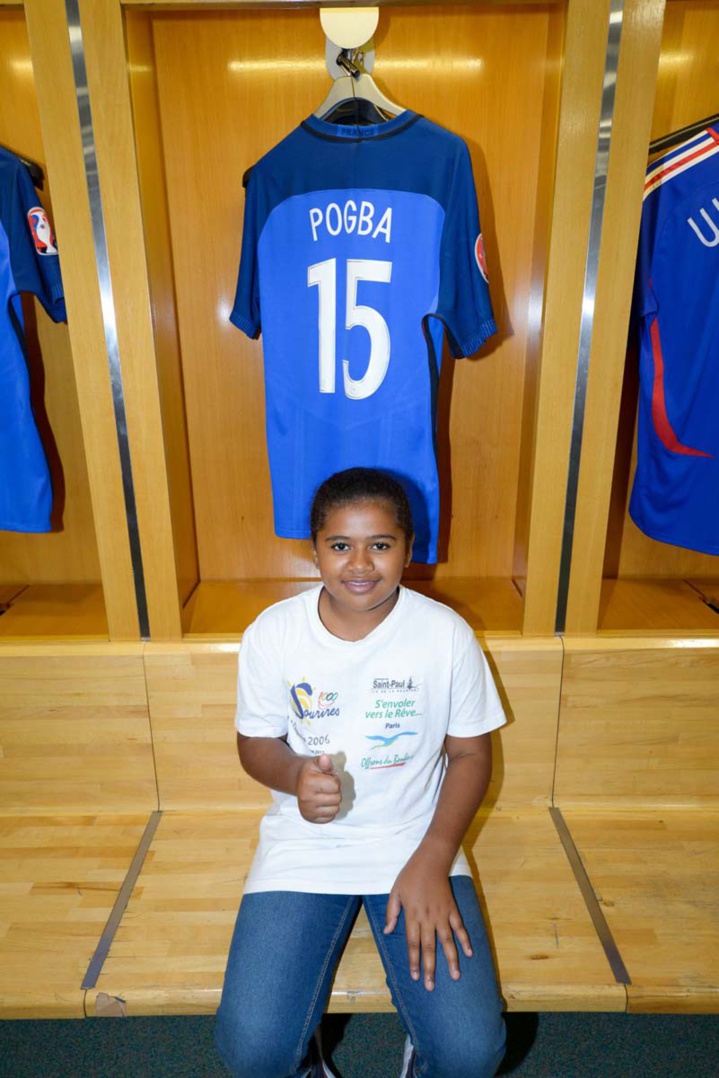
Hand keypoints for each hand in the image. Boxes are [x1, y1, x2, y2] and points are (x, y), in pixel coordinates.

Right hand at [296, 754, 341, 823]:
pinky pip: (330, 818)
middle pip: (337, 798)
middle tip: (327, 786)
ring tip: (325, 794)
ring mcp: (307, 810)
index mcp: (308, 782)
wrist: (297, 781)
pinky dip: (329, 811)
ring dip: (333, 801)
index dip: (335, 780)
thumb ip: (324, 762)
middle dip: (335, 791)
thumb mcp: (316, 763)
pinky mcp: (309, 818)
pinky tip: (323, 803)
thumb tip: (325, 759)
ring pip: (335, 809)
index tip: (328, 778)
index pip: (335, 785)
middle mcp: (306, 798)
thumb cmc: (309, 772)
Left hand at [384, 851, 472, 990]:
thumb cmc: (410, 876)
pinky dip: (464, 940)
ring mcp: (442, 915)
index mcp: (413, 915)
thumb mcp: (395, 892)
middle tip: (431, 987)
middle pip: (429, 948)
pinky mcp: (452, 909)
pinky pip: (459, 927)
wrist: (431, 860)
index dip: (414, 961)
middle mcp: (428, 918)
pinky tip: (469, 953)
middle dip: (430, 968)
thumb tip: (388, 932)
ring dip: (451, 960)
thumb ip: (392, 912)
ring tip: (456, 976)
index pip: (413, 943)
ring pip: (447, 941)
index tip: (416, 977)